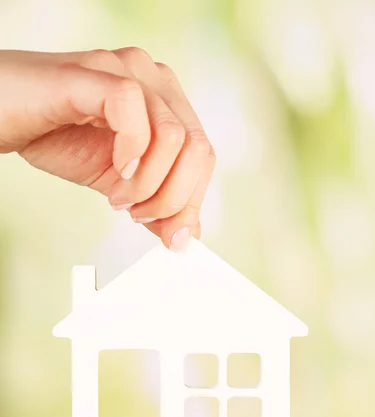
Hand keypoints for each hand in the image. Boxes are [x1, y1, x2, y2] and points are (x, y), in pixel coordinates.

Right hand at [0, 49, 214, 249]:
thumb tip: (185, 236)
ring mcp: (127, 70)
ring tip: (118, 197)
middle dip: (173, 198)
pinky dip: (130, 152)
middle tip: (139, 214)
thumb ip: (154, 203)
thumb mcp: (117, 182)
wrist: (3, 114)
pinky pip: (133, 110)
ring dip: (148, 183)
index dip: (191, 201)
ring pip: (173, 136)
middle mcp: (154, 80)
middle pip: (198, 149)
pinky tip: (115, 170)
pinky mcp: (96, 72)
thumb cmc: (56, 138)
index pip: (203, 156)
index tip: (171, 235)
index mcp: (166, 104)